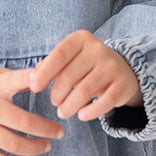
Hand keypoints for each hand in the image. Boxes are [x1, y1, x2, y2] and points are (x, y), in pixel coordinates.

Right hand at [0, 65, 65, 155]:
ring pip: (13, 145)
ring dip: (34, 148)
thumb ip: (17, 77)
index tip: (45, 80)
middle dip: (47, 130)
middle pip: (24, 123)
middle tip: (60, 132)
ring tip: (46, 146)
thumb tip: (47, 73)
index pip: (16, 81)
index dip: (32, 79)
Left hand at [26, 31, 143, 120]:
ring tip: (63, 112)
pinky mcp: (123, 84)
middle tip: (54, 102)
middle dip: (57, 94)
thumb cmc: (86, 66)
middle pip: (70, 76)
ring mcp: (112, 66)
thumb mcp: (68, 59)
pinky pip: (104, 103)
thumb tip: (32, 78)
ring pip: (84, 91)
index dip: (45, 72)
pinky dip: (90, 112)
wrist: (123, 71)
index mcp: (81, 39)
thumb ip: (50, 65)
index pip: (60, 54)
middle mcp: (98, 49)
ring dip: (69, 106)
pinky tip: (81, 116)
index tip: (33, 87)